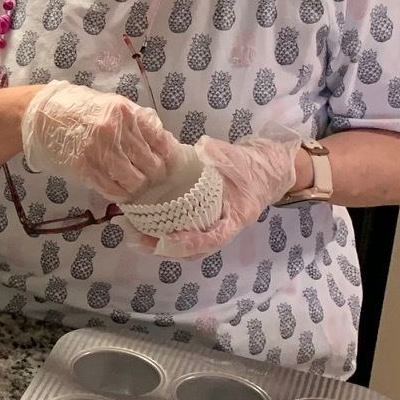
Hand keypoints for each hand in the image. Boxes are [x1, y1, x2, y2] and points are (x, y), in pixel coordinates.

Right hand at [19, 82, 185, 201]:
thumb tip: (164, 145)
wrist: (41, 115)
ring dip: (137, 188)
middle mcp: (114, 131)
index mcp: (125, 112)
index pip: (160, 142)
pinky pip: (111, 189)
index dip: (169, 158)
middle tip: (151, 179)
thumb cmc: (79, 108)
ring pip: (134, 181)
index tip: (168, 165)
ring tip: (134, 186)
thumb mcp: (112, 105)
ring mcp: (98, 151)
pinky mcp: (83, 167)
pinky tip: (120, 191)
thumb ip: (137, 122)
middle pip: (151, 165)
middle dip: (155, 177)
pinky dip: (120, 194)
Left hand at [141, 136, 300, 257]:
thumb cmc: (252, 166)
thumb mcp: (238, 158)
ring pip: (187, 248)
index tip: (166, 240)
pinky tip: (143, 227)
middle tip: (137, 239)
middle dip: (165, 249)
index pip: (214, 238)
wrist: (266, 171)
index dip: (191, 243)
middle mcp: (224, 228)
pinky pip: (183, 235)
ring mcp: (214, 228)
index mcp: (237, 216)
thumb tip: (202, 148)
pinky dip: (164, 236)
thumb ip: (220, 154)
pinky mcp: (203, 222)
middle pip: (195, 251)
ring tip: (134, 236)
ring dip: (160, 246)